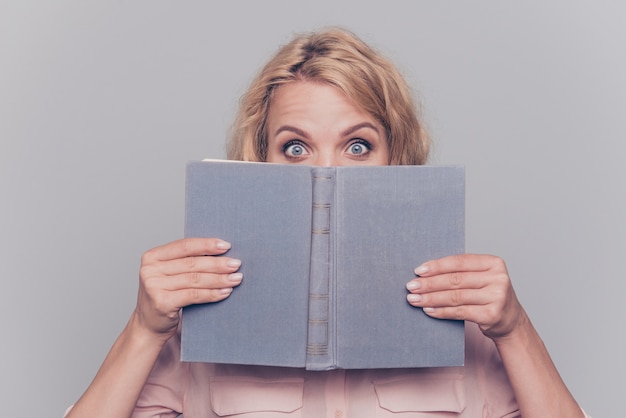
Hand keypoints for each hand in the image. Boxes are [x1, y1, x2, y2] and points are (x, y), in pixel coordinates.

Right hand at [133, 238, 242, 339]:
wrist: (148, 326)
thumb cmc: (165, 296)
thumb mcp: (169, 275)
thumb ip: (186, 262)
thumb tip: (221, 254)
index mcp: (152, 256)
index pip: (184, 246)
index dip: (207, 245)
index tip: (226, 246)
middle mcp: (150, 270)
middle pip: (192, 263)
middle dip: (217, 263)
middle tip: (236, 264)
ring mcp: (154, 286)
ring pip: (195, 279)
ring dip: (219, 279)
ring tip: (236, 278)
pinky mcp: (162, 303)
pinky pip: (194, 295)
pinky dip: (212, 293)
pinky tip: (225, 292)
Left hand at [406, 254, 524, 339]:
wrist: (510, 321)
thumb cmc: (488, 295)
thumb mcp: (480, 278)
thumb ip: (460, 272)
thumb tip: (424, 272)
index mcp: (493, 262)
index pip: (459, 262)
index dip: (437, 266)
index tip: (418, 271)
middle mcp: (498, 278)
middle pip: (455, 279)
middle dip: (429, 283)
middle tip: (411, 286)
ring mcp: (497, 297)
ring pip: (455, 296)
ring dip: (431, 298)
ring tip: (414, 299)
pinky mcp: (492, 315)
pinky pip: (460, 312)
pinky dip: (441, 311)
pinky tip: (428, 311)